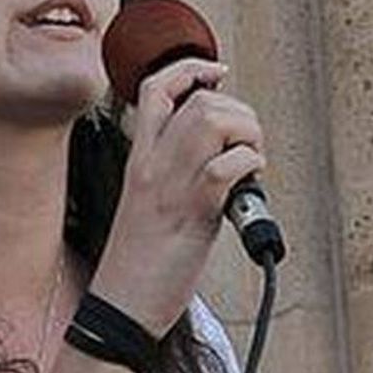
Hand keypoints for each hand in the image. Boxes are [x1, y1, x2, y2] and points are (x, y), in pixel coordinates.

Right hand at [90, 57, 264, 334]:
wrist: (122, 304)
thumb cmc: (138, 262)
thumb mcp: (148, 204)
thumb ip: (175, 173)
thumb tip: (220, 156)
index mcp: (139, 160)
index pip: (155, 90)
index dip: (190, 68)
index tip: (216, 73)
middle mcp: (152, 165)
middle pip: (198, 99)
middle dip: (237, 110)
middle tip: (245, 144)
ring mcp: (171, 186)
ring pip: (214, 121)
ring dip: (247, 135)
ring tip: (249, 165)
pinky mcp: (193, 211)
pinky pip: (228, 165)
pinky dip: (250, 167)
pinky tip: (246, 190)